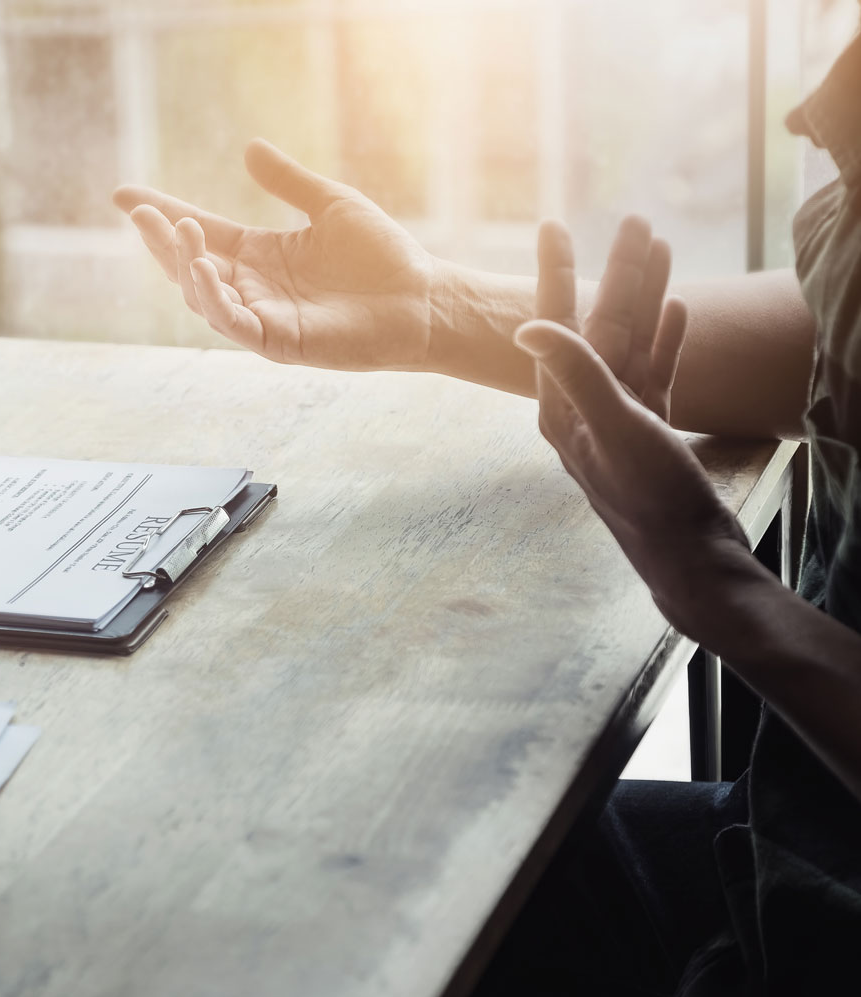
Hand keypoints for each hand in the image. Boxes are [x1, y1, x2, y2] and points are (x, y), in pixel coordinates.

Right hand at [112, 139, 437, 370]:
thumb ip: (289, 183)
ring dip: (185, 265)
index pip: (200, 231)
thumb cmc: (383, 258)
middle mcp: (251, 287)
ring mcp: (261, 317)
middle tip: (139, 212)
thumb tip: (249, 149)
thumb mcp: (330, 205)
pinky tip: (205, 269)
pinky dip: (213, 299)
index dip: (162, 214)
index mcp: (258, 255)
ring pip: (203, 296)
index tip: (124, 195)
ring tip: (180, 231)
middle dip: (160, 240)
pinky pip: (233, 323)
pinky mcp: (277, 341)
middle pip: (189, 263)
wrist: (421, 300)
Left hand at [514, 220, 755, 641]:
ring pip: (631, 343)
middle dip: (617, 272)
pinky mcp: (648, 433)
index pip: (555, 324)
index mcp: (560, 408)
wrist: (690, 559)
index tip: (553, 224)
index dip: (556, 272)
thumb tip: (523, 327)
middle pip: (600, 326)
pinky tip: (676, 308)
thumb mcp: (614, 429)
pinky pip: (653, 373)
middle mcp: (581, 411)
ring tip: (660, 246)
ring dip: (646, 295)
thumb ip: (576, 374)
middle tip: (635, 220)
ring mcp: (616, 422)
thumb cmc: (652, 500)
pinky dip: (665, 339)